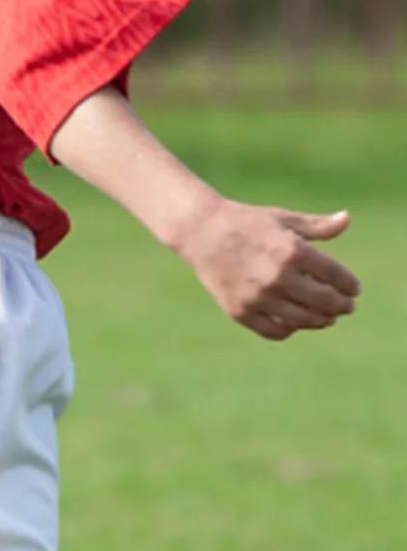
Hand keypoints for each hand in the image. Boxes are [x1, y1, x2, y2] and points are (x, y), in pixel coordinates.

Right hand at [178, 200, 358, 340]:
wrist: (199, 230)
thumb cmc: (244, 221)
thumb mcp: (282, 219)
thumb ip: (317, 225)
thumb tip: (347, 219)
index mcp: (292, 251)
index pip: (336, 276)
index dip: (349, 285)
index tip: (352, 289)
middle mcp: (277, 276)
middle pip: (325, 302)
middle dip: (341, 306)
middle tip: (345, 306)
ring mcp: (258, 297)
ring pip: (304, 320)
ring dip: (321, 320)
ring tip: (326, 317)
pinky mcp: (240, 311)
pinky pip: (275, 331)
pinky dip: (289, 329)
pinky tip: (294, 321)